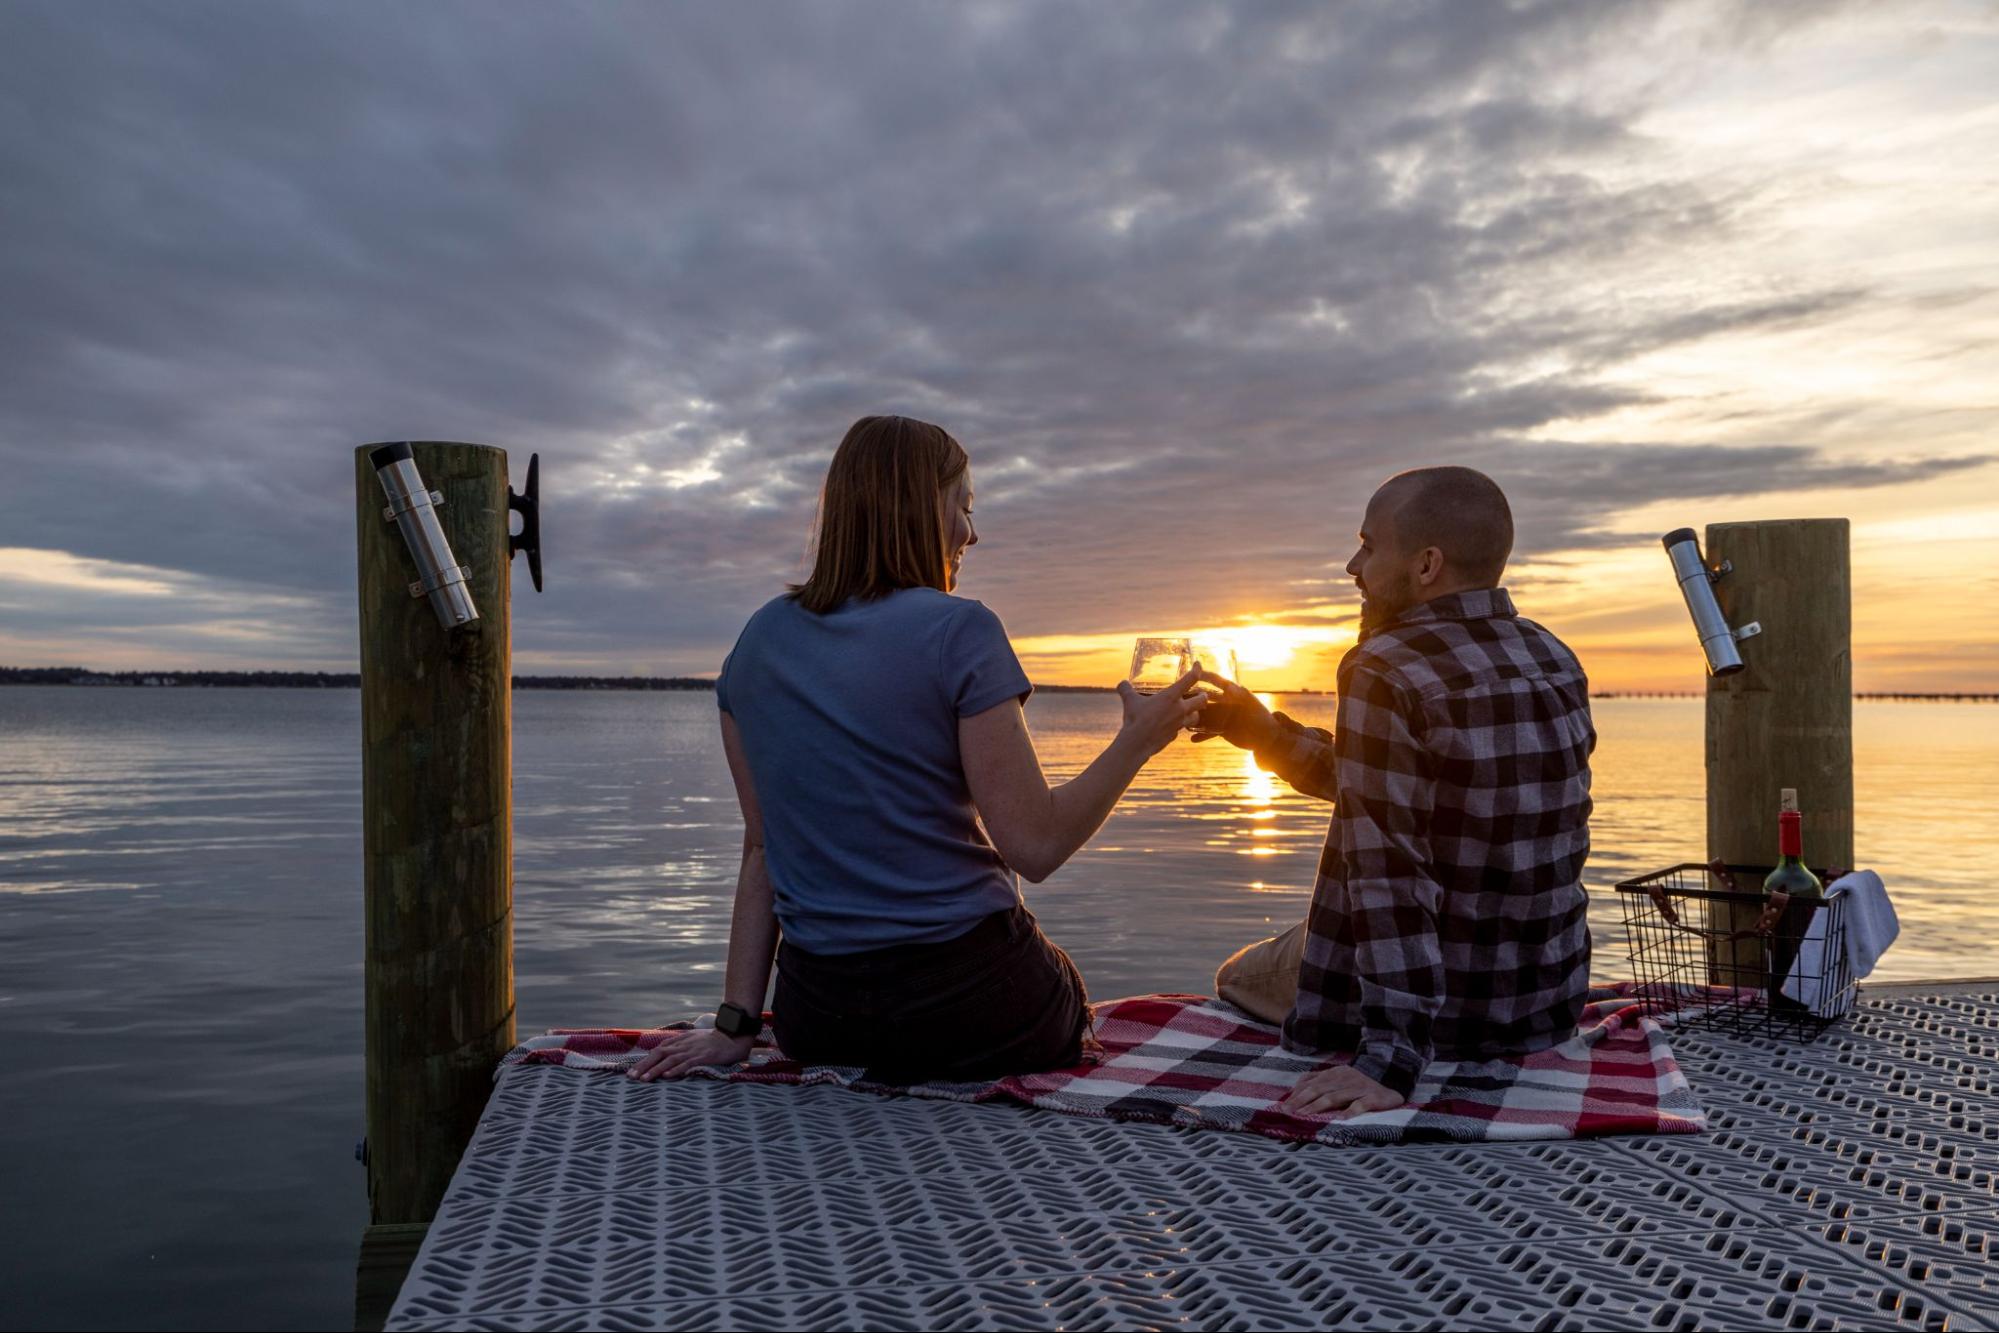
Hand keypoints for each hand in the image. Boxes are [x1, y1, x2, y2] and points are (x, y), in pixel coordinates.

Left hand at [626, 1027, 753, 1081]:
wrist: (733, 1036)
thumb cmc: (713, 1041)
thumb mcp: (693, 1040)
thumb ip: (680, 1047)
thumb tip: (665, 1057)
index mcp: (680, 1040)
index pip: (657, 1050)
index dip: (644, 1060)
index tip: (632, 1071)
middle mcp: (683, 1044)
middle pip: (659, 1054)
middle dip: (644, 1065)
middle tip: (631, 1077)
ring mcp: (693, 1050)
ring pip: (670, 1060)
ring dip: (655, 1069)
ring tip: (644, 1079)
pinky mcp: (704, 1057)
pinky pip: (687, 1063)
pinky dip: (676, 1069)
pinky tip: (667, 1076)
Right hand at [1115, 666, 1207, 758]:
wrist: (1137, 744)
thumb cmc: (1135, 719)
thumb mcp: (1129, 700)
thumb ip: (1126, 689)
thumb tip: (1122, 684)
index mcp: (1171, 696)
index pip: (1191, 679)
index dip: (1197, 670)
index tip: (1198, 665)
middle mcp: (1179, 709)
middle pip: (1202, 700)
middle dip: (1204, 696)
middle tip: (1201, 694)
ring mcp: (1179, 724)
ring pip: (1196, 717)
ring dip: (1195, 712)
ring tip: (1191, 710)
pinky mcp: (1175, 735)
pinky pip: (1181, 728)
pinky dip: (1179, 725)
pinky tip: (1172, 724)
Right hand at [1188, 669, 1276, 750]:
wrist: (1267, 739)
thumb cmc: (1261, 719)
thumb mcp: (1251, 706)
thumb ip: (1239, 697)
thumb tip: (1228, 687)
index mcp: (1235, 693)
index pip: (1218, 681)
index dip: (1206, 676)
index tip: (1195, 673)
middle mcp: (1227, 704)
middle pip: (1207, 699)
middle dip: (1195, 698)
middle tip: (1181, 699)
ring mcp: (1225, 717)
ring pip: (1206, 716)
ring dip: (1196, 717)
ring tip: (1184, 720)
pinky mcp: (1224, 730)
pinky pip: (1210, 731)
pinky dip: (1203, 734)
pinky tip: (1193, 738)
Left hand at [1279, 1064, 1404, 1118]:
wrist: (1391, 1077)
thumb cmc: (1357, 1083)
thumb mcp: (1336, 1079)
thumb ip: (1315, 1082)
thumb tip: (1292, 1092)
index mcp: (1333, 1074)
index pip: (1310, 1084)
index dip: (1296, 1096)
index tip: (1283, 1108)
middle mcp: (1344, 1078)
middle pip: (1319, 1090)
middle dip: (1302, 1102)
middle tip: (1289, 1113)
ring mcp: (1358, 1087)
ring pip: (1335, 1097)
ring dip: (1318, 1107)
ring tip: (1306, 1116)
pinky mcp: (1374, 1097)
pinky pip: (1361, 1104)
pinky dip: (1351, 1111)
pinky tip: (1343, 1119)